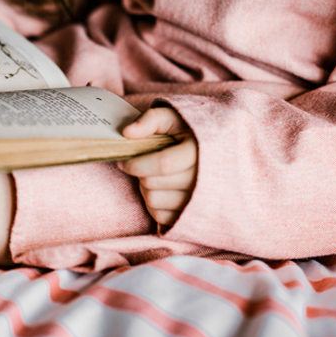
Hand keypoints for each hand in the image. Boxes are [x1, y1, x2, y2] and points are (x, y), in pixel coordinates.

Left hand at [119, 107, 196, 225]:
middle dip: (140, 173)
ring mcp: (200, 202)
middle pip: (154, 183)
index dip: (137, 164)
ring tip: (154, 176)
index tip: (124, 161)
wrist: (211, 153)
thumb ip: (151, 119)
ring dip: (145, 188)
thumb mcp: (173, 117)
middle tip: (142, 165)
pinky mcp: (193, 218)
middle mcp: (205, 181)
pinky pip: (160, 216)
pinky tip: (161, 190)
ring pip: (154, 200)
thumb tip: (128, 132)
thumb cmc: (187, 133)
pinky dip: (153, 204)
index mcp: (201, 153)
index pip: (164, 164)